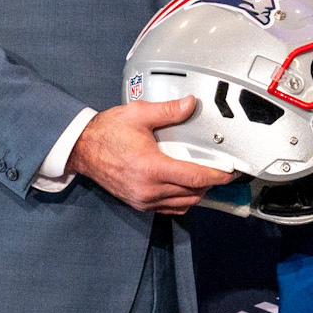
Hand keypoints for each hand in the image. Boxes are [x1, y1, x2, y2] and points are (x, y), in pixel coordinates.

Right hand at [66, 97, 234, 213]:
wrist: (82, 149)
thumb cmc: (106, 132)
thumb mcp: (138, 115)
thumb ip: (168, 111)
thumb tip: (190, 105)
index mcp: (150, 167)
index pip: (194, 178)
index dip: (216, 176)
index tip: (229, 172)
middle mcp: (148, 189)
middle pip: (192, 194)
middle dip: (209, 184)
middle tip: (220, 171)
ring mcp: (142, 199)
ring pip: (182, 204)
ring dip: (196, 193)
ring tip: (204, 178)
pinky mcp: (138, 203)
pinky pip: (168, 208)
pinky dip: (182, 200)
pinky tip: (185, 187)